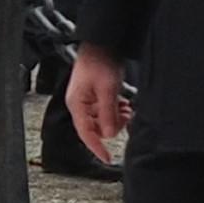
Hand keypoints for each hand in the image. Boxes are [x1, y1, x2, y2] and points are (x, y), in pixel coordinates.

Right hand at [67, 44, 129, 162]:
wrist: (103, 44)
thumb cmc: (100, 62)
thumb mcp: (107, 89)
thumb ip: (108, 113)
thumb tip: (109, 135)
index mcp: (77, 104)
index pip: (86, 133)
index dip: (97, 147)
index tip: (107, 158)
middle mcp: (79, 104)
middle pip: (95, 128)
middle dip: (112, 125)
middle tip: (126, 116)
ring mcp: (87, 100)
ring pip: (102, 120)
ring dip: (115, 117)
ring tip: (126, 107)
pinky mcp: (95, 95)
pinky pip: (104, 110)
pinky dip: (115, 110)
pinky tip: (123, 103)